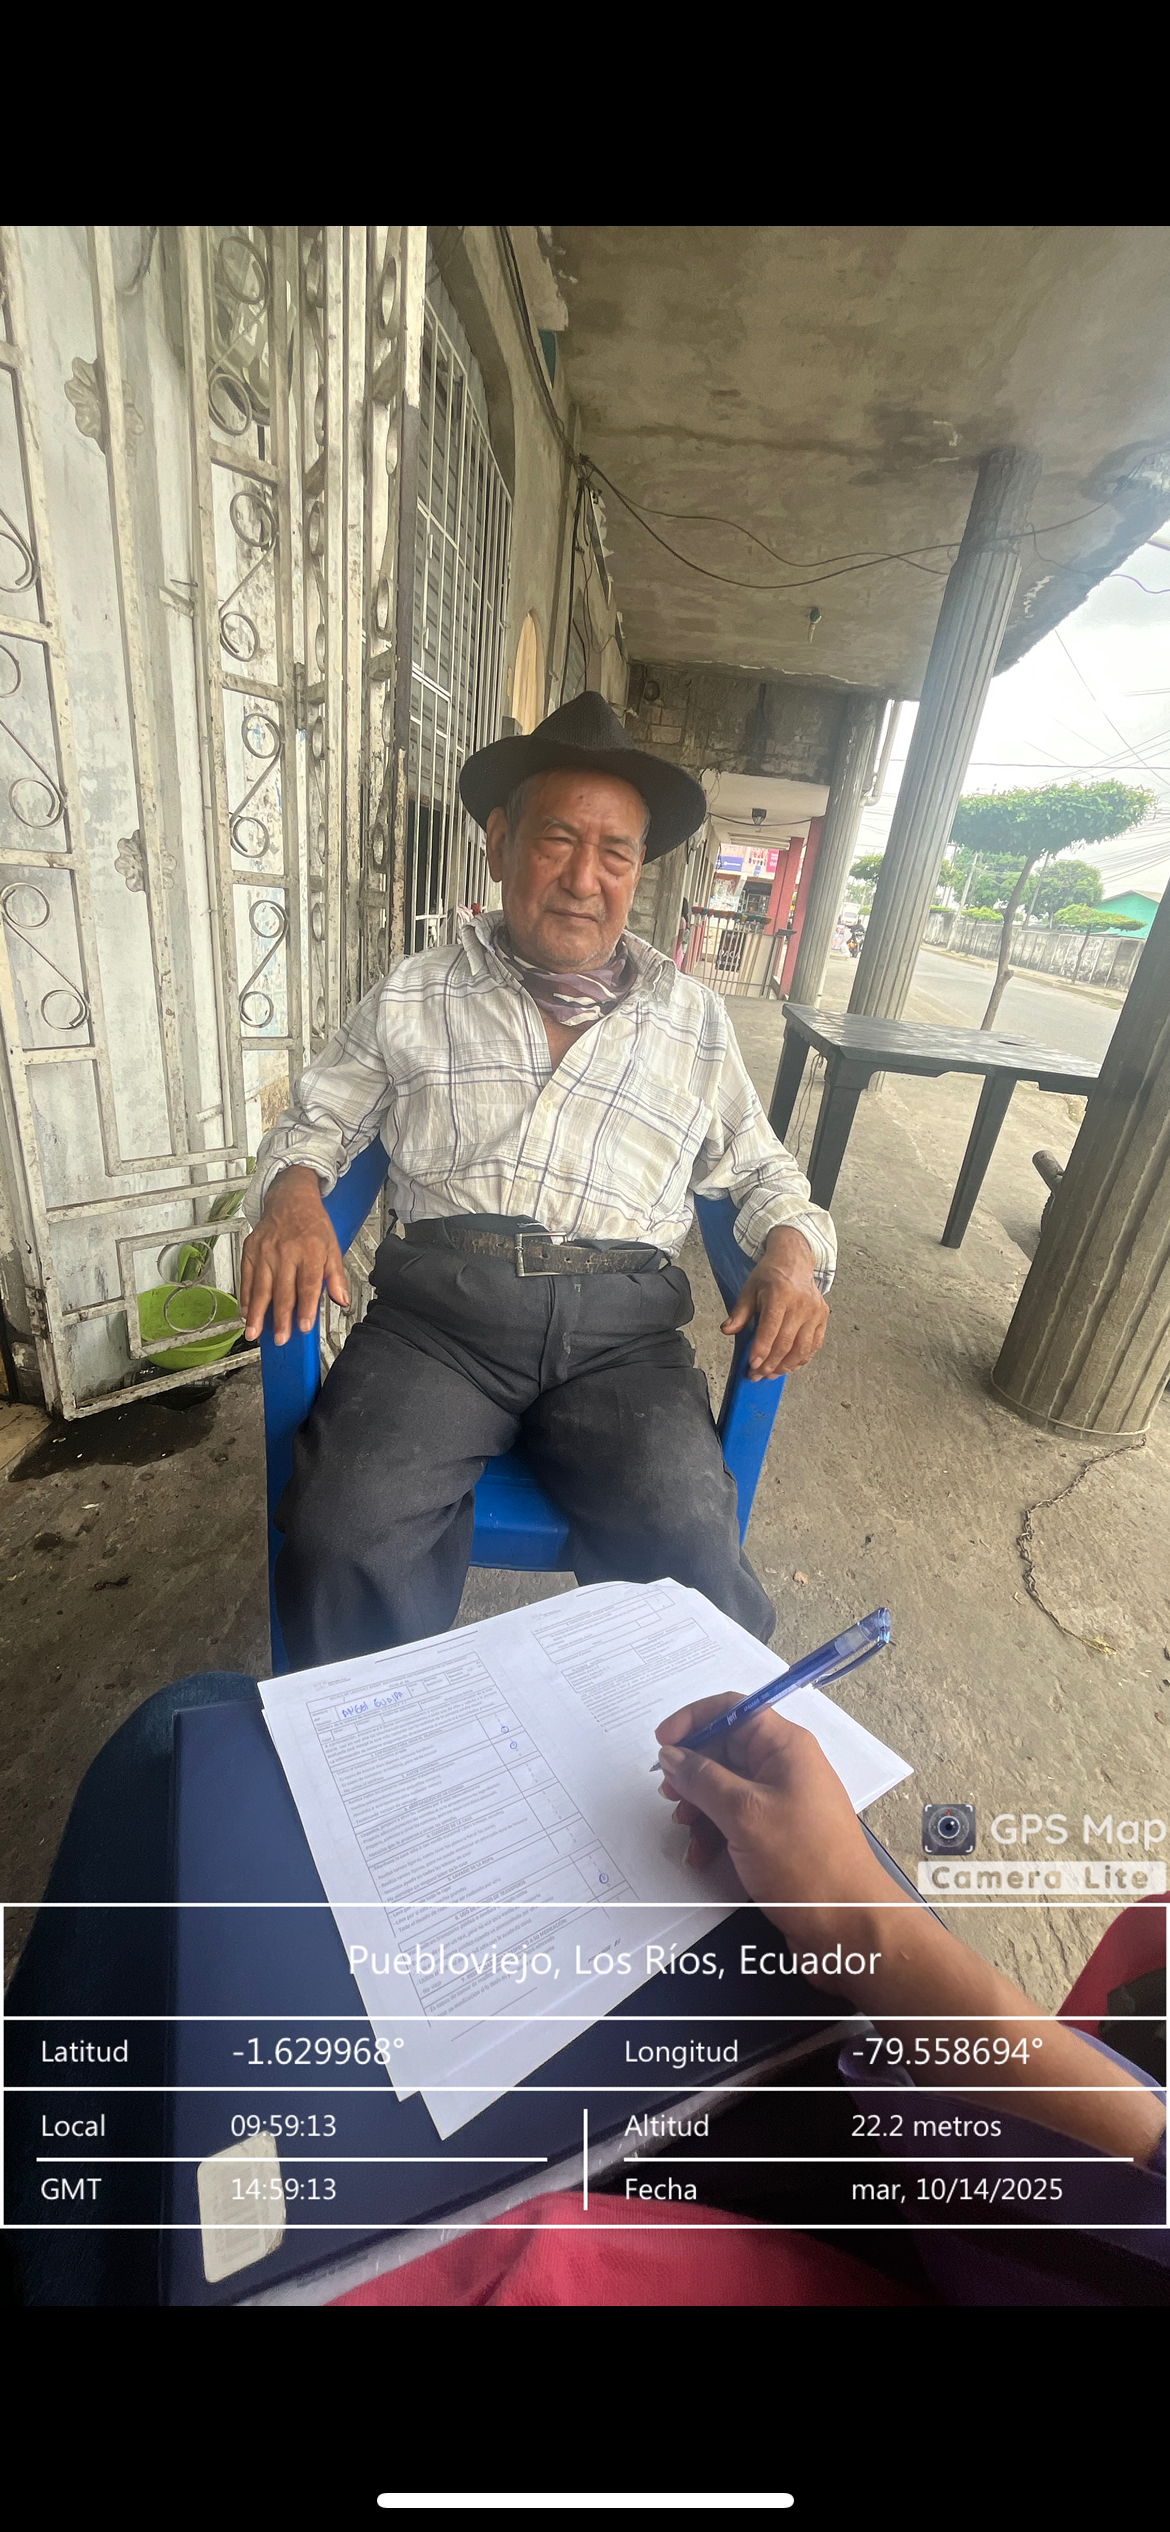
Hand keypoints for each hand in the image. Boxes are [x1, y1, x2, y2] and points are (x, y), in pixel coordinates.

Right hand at [239, 1165, 348, 1344]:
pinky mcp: (250, 1250)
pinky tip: (246, 1313)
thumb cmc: (312, 1225)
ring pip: (261, 1287)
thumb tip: (342, 1300)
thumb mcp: (332, 1247)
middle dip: (281, 1318)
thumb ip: (336, 1276)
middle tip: (280, 1338)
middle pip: (283, 1290)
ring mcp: (265, 1251)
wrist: (290, 1199)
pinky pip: (246, 1277)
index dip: (306, 1308)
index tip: (303, 1327)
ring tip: (254, 1333)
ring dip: (257, 1313)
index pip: (308, 1285)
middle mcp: (286, 1251)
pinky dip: (245, 1297)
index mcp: (310, 1251)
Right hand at [654, 1695, 891, 1963]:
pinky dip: (713, 1834)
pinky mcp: (776, 1836)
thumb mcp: (744, 1813)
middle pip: (726, 1749)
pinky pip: (735, 1821)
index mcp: (785, 1748)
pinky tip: (700, 1855)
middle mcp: (785, 1768)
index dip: (694, 1719)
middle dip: (692, 1770)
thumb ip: (702, 1779)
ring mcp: (781, 1803)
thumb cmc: (804, 1861)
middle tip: (668, 1795)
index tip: (662, 1742)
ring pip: (725, 1788)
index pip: (734, 1709)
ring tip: (685, 1830)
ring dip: (699, 1807)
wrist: (845, 1926)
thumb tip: (672, 1753)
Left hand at [722, 1226, 827, 1378]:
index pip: (770, 1329)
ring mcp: (814, 1312)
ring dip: (786, 1366)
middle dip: (770, 1364)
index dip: (761, 1350)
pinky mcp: (822, 1317)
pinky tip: (790, 1366)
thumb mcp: (749, 1289)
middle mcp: (800, 1304)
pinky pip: (814, 1345)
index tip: (752, 1366)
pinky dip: (802, 1359)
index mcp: (780, 1295)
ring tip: (772, 1374)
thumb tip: (727, 1330)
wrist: (794, 1261)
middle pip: (786, 1343)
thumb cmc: (771, 1276)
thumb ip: (739, 1312)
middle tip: (757, 1375)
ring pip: (802, 1348)